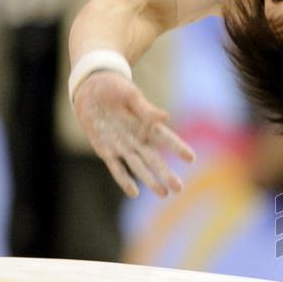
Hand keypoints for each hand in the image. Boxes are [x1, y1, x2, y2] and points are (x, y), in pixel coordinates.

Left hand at [73, 71, 194, 197]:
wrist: (90, 88)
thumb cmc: (114, 87)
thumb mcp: (129, 94)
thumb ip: (145, 109)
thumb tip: (166, 118)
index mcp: (147, 124)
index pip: (166, 138)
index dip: (178, 148)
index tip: (191, 158)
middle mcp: (138, 138)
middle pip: (155, 159)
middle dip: (166, 174)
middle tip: (179, 188)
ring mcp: (122, 146)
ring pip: (139, 167)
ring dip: (151, 181)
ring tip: (164, 194)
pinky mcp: (106, 150)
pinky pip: (116, 168)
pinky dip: (124, 180)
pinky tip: (133, 193)